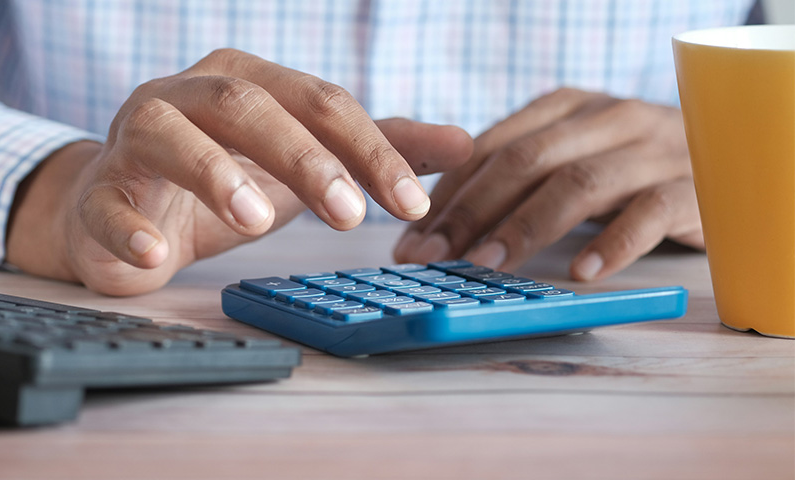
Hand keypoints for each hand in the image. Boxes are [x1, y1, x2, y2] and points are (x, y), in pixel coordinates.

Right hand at [7, 49, 471, 295]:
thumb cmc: (221, 180)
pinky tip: (156, 257)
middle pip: (247, 104)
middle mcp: (188, 95)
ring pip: (169, 135)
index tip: (411, 203)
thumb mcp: (303, 163)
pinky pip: (106, 204)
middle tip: (350, 215)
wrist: (123, 211)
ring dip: (213, 173)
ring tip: (257, 220)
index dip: (368, 149)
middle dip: (303, 156)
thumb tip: (465, 144)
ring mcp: (135, 139)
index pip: (318, 101)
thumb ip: (375, 150)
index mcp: (247, 81)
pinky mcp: (98, 192)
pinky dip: (128, 229)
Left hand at [393, 88, 703, 280]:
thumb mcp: (569, 157)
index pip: (492, 146)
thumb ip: (514, 176)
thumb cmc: (629, 169)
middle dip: (470, 211)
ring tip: (487, 266)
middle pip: (526, 161)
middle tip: (433, 256)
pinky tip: (580, 273)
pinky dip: (613, 243)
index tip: (412, 238)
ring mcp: (652, 150)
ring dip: (526, 227)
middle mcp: (607, 119)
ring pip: (579, 183)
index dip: (447, 194)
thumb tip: (436, 222)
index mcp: (566, 107)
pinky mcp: (692, 188)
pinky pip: (649, 213)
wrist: (729, 158)